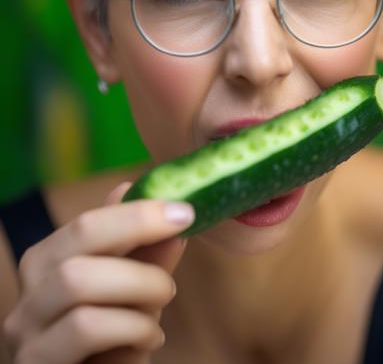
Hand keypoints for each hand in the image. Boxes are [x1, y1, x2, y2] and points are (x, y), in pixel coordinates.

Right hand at [3, 183, 194, 362]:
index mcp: (47, 262)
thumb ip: (147, 254)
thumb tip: (171, 208)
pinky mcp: (36, 362)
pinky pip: (86, 326)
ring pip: (78, 279)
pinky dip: (131, 325)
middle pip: (78, 238)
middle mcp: (29, 290)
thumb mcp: (133, 294)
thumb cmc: (112, 346)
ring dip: (138, 283)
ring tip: (164, 298)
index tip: (183, 211)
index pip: (88, 221)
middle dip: (137, 233)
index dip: (137, 212)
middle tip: (178, 241)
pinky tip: (150, 338)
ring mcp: (26, 329)